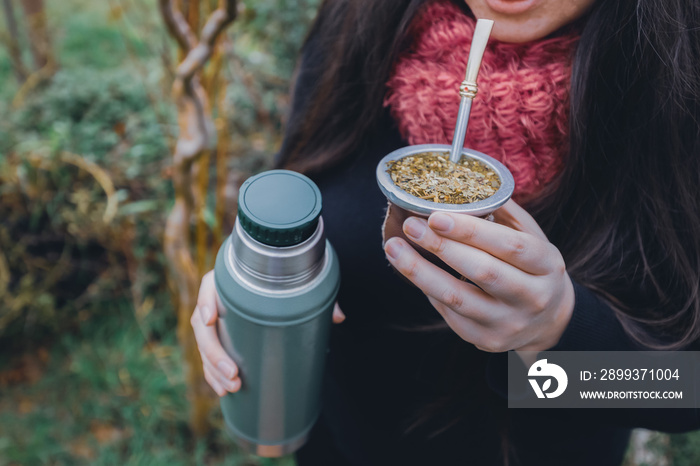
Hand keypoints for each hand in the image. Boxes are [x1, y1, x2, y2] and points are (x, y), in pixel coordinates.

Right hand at [191, 270, 345, 395]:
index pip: (210, 284)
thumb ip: (319, 295)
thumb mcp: (305, 282)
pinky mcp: (221, 336)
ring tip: (232, 387)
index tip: (210, 319)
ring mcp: (217, 318)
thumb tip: (338, 317)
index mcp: (232, 277)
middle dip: (214, 353)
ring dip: (213, 370)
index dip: (205, 301)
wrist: (287, 275)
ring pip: (204, 345)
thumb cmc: (292, 277)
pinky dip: (213, 374)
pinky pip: (208, 356)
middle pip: (203, 324)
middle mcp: (220, 297)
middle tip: (234, 375)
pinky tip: (222, 390)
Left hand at [383, 200, 573, 353]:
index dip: (471, 231)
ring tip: (394, 248)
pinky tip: (411, 269)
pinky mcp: (486, 340)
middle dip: (441, 246)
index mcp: (546, 265)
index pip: (510, 246)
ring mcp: (508, 323)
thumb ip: (504, 213)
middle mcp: (532, 298)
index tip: (436, 215)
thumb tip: (467, 184)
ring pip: (457, 298)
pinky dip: (427, 289)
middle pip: (482, 271)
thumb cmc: (532, 269)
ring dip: (420, 271)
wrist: (549, 322)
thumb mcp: (533, 239)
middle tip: (410, 226)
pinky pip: (449, 313)